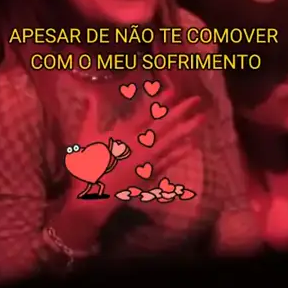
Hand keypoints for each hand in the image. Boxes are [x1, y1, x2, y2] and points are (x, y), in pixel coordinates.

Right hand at [67, 87, 205, 207]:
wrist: (94, 196)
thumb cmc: (89, 165)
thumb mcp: (87, 137)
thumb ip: (91, 115)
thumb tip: (90, 96)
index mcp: (123, 134)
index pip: (145, 114)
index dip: (160, 102)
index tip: (173, 92)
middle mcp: (139, 145)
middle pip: (164, 125)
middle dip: (181, 111)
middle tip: (195, 100)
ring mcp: (147, 160)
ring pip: (171, 142)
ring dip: (187, 129)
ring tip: (201, 119)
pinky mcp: (151, 174)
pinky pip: (169, 161)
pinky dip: (180, 152)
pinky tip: (192, 144)